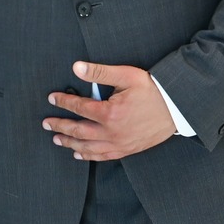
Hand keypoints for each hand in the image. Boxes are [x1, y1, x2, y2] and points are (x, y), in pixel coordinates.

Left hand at [43, 62, 178, 160]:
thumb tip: (76, 67)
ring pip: (88, 147)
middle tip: (46, 123)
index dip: (63, 102)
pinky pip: (103, 156)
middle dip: (60, 126)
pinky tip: (79, 154)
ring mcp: (119, 143)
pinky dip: (88, 156)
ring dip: (70, 143)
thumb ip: (99, 72)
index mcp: (110, 112)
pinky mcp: (127, 150)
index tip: (52, 98)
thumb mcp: (127, 75)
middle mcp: (112, 132)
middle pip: (78, 131)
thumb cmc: (153, 90)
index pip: (79, 107)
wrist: (177, 108)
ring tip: (57, 139)